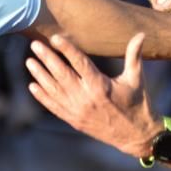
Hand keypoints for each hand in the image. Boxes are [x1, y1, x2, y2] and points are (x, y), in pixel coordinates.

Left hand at [26, 33, 157, 158]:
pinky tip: (32, 86)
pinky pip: (54, 107)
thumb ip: (134, 55)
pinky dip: (42, 97)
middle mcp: (86, 98)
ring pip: (54, 90)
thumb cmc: (137, 104)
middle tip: (35, 44)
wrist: (136, 136)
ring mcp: (77, 110)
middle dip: (47, 58)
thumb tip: (141, 34)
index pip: (79, 63)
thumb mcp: (136, 79)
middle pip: (61, 74)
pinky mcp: (74, 120)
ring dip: (40, 75)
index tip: (55, 37)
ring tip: (29, 61)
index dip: (66, 49)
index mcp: (100, 86)